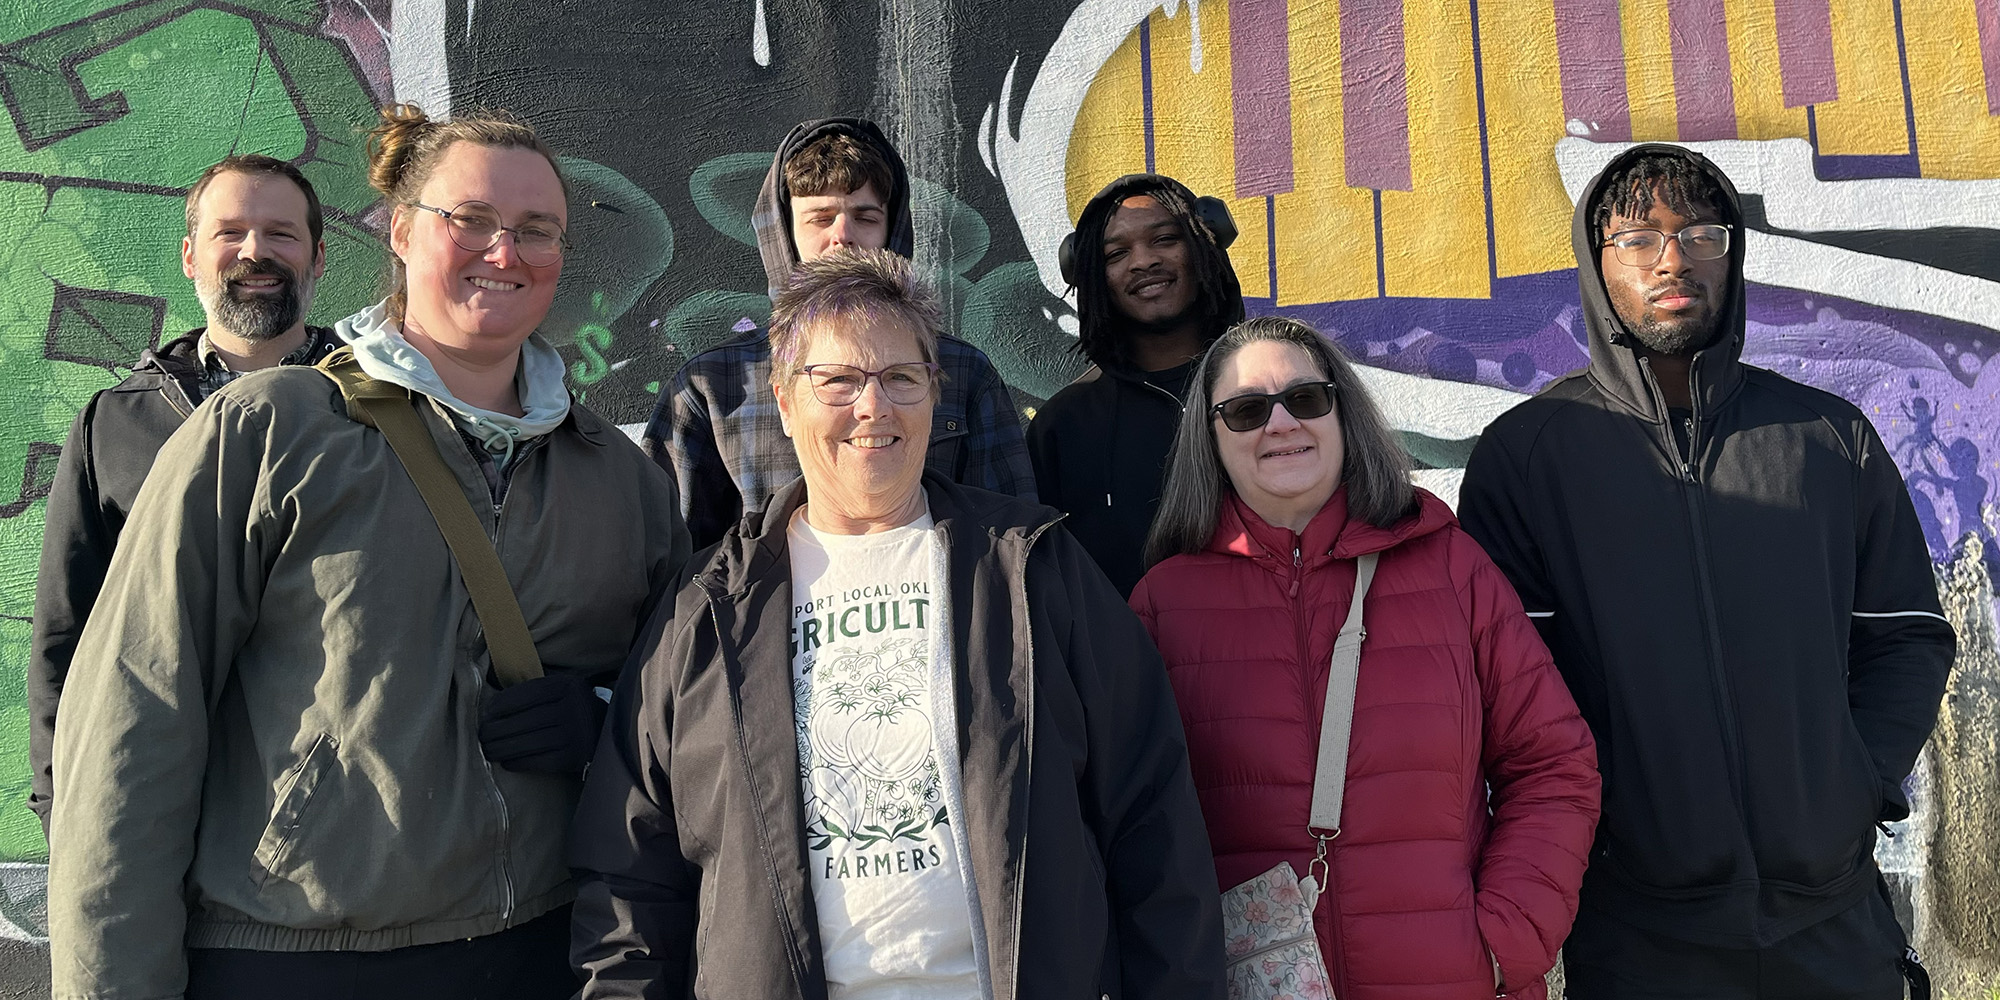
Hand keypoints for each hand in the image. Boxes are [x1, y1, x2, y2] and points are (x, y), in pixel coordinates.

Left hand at [478, 672, 607, 773]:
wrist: (611, 734)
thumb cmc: (575, 711)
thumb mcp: (564, 691)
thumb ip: (537, 691)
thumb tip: (493, 704)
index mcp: (568, 686)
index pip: (525, 694)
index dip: (501, 705)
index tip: (488, 713)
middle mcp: (573, 708)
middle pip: (523, 721)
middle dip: (496, 730)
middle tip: (482, 736)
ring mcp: (575, 734)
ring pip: (527, 742)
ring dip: (502, 749)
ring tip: (488, 751)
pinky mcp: (574, 757)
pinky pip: (538, 761)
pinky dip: (518, 762)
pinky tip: (507, 762)